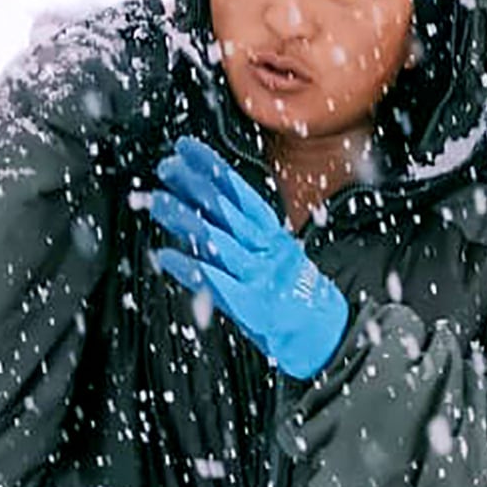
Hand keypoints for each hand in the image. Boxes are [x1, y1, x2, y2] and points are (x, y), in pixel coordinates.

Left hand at [151, 137, 348, 380]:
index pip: (239, 192)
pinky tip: (167, 255)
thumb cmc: (296, 300)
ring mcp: (259, 277)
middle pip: (226, 210)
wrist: (327, 337)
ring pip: (217, 240)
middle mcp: (266, 250)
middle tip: (167, 167)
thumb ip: (244, 240)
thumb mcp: (277, 260)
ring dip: (184, 218)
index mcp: (273, 236)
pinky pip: (216, 283)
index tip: (187, 149)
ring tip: (158, 201)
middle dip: (193, 184)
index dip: (212, 168)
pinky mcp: (252, 307)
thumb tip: (201, 216)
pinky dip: (190, 268)